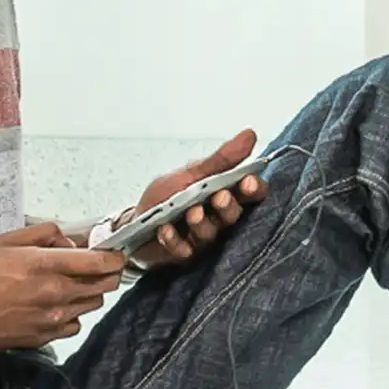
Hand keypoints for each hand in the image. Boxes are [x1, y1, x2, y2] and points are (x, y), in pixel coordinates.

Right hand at [0, 222, 127, 353]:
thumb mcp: (7, 241)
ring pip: (93, 305)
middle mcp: (56, 295)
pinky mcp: (44, 338)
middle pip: (105, 285)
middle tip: (94, 265)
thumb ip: (44, 235)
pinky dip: (72, 313)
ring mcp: (52, 319)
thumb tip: (68, 241)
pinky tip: (55, 305)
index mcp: (47, 266)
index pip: (101, 263)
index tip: (113, 253)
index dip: (114, 256)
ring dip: (89, 292)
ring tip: (69, 284)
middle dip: (106, 273)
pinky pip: (74, 325)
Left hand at [124, 129, 268, 269]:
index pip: (250, 193)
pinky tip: (165, 230)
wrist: (134, 221)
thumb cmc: (167, 195)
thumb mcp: (191, 173)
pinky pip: (183, 250)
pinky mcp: (182, 254)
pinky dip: (173, 239)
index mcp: (223, 194)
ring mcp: (201, 239)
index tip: (248, 181)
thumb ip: (221, 159)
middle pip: (233, 215)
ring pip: (210, 234)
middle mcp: (217, 219)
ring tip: (191, 213)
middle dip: (227, 206)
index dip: (254, 189)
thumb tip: (250, 134)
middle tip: (219, 197)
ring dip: (201, 222)